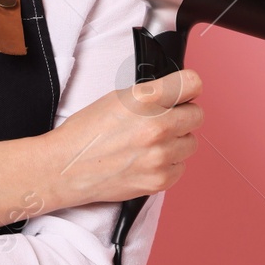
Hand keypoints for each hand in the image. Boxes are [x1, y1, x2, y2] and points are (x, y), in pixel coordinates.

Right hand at [44, 69, 203, 207]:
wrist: (66, 168)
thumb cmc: (86, 132)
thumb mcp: (117, 98)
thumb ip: (151, 95)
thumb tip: (177, 95)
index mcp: (144, 98)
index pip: (193, 83)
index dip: (188, 88)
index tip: (185, 94)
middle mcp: (156, 126)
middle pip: (197, 115)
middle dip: (183, 116)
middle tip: (165, 120)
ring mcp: (159, 155)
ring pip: (191, 143)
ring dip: (176, 142)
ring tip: (151, 144)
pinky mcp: (159, 180)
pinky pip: (181, 168)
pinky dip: (168, 165)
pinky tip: (147, 161)